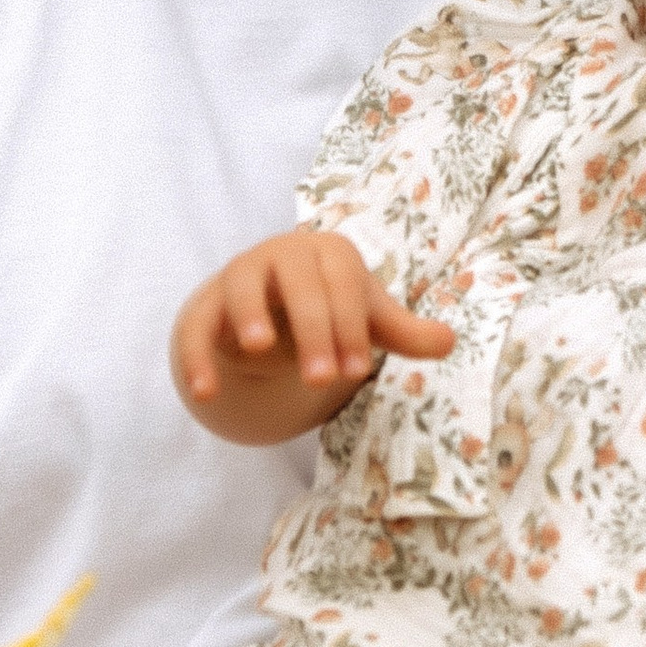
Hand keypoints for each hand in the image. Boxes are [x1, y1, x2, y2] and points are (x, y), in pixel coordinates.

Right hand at [170, 226, 453, 445]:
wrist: (266, 312)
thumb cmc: (327, 311)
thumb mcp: (364, 322)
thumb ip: (402, 333)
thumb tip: (448, 342)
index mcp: (326, 253)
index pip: (341, 283)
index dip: (350, 326)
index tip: (357, 371)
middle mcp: (280, 255)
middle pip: (296, 283)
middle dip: (312, 329)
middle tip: (323, 379)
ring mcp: (239, 276)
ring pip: (241, 286)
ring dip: (249, 315)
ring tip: (260, 350)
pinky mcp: (205, 307)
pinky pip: (197, 327)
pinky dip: (198, 356)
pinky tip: (205, 393)